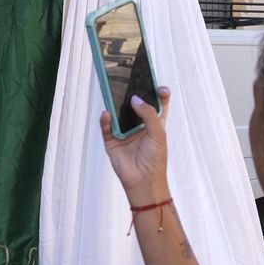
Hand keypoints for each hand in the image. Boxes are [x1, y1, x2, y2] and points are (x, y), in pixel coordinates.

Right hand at [100, 89, 172, 205]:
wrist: (144, 181)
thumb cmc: (156, 159)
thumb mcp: (158, 133)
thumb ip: (148, 114)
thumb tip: (135, 99)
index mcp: (155, 124)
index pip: (157, 106)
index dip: (158, 95)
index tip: (158, 86)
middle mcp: (139, 127)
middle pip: (135, 107)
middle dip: (132, 95)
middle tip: (129, 83)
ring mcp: (125, 133)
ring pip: (118, 115)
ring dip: (116, 105)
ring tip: (114, 92)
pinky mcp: (113, 141)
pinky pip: (106, 128)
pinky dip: (105, 120)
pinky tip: (106, 114)